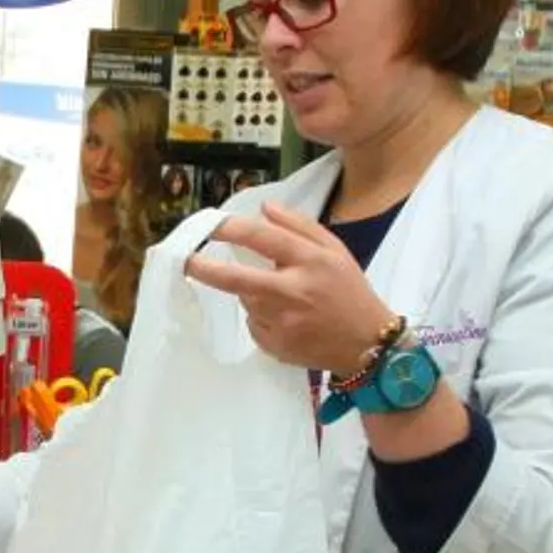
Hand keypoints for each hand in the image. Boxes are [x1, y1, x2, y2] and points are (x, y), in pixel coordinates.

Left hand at [184, 202, 393, 375]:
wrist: (368, 345)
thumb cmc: (350, 292)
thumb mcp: (335, 251)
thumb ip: (300, 226)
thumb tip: (264, 207)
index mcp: (312, 262)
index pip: (262, 239)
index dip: (230, 229)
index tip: (208, 224)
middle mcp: (294, 292)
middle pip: (236, 278)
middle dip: (204, 268)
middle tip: (184, 260)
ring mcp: (282, 322)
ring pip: (245, 300)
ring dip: (251, 293)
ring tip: (282, 297)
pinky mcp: (274, 345)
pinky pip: (253, 324)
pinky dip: (260, 316)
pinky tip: (286, 319)